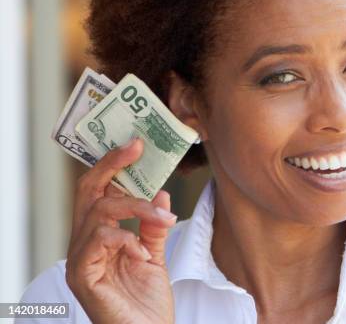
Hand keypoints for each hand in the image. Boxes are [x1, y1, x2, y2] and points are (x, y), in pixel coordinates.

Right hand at [65, 139, 176, 323]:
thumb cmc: (147, 303)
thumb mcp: (154, 255)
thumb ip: (153, 226)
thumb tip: (161, 193)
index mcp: (99, 237)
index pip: (98, 192)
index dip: (113, 165)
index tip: (136, 144)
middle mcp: (84, 244)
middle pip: (88, 192)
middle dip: (111, 166)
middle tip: (137, 148)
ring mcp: (80, 260)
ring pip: (98, 212)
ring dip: (136, 207)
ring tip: (163, 218)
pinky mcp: (82, 276)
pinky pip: (100, 240)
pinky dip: (127, 239)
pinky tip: (143, 253)